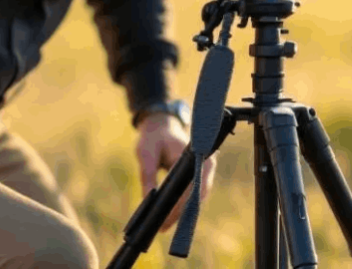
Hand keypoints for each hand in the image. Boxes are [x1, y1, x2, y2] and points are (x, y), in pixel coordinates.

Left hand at [135, 113, 216, 232]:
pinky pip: (196, 193)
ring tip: (164, 225)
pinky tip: (171, 215)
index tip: (164, 220)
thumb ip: (148, 177)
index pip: (191, 187)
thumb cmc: (154, 136)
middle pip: (199, 194)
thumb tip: (148, 202)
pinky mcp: (200, 173)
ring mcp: (206, 168)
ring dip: (184, 211)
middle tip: (162, 228)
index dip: (179, 206)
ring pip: (199, 196)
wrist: (162, 124)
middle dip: (182, 213)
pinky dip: (185, 204)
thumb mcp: (146, 154)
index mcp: (196, 154)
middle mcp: (206, 162)